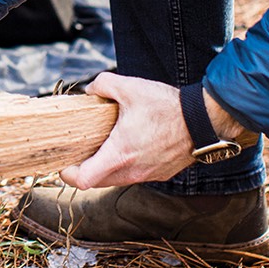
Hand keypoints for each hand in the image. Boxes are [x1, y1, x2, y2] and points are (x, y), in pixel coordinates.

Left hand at [60, 71, 247, 189]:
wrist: (204, 121)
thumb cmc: (167, 106)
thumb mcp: (129, 87)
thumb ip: (102, 84)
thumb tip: (89, 90)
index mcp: (119, 154)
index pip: (82, 180)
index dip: (67, 173)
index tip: (65, 161)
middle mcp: (131, 171)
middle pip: (96, 182)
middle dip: (84, 169)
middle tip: (80, 150)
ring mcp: (146, 176)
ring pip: (115, 180)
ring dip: (105, 168)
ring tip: (103, 145)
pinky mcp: (159, 174)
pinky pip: (133, 176)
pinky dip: (124, 166)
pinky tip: (127, 145)